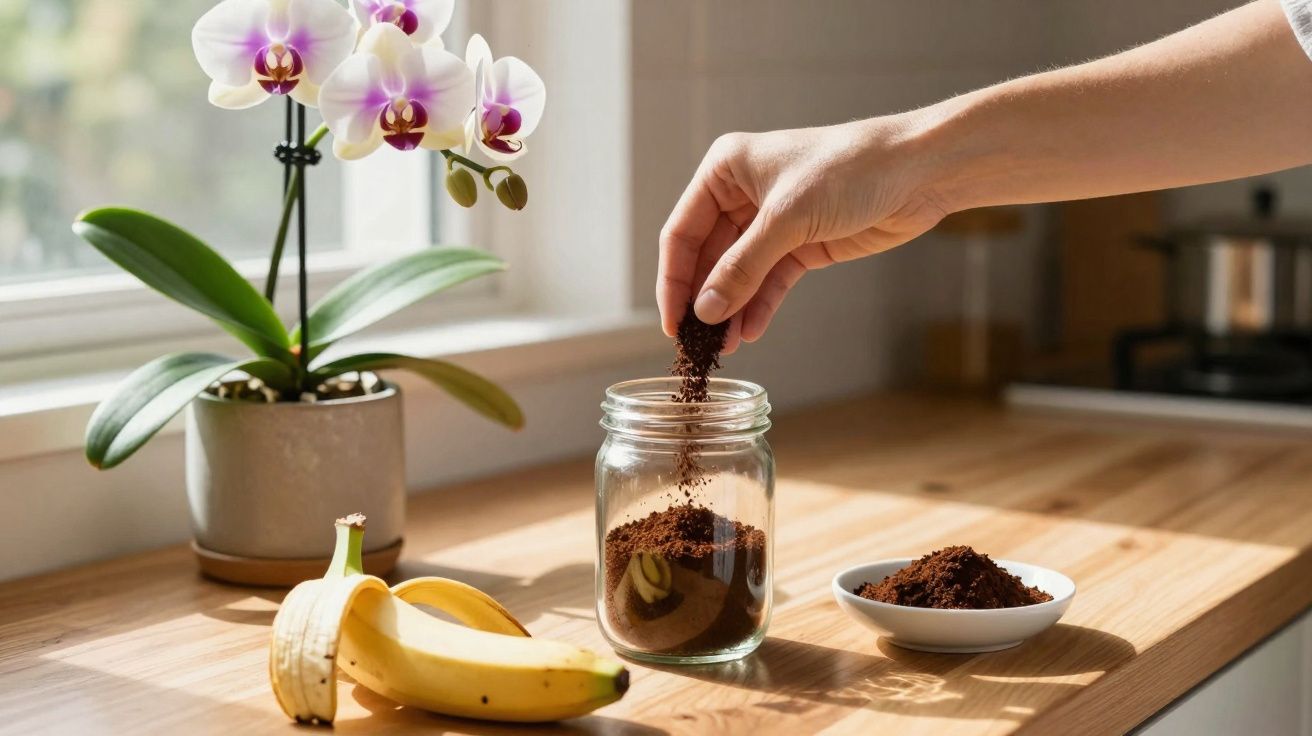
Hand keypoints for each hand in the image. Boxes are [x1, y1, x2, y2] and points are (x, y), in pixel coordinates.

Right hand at [657, 116, 948, 350]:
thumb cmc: (851, 169)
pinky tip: (749, 333)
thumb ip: (743, 267)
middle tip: (695, 344)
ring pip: (738, 274)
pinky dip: (758, 307)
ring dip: (730, 310)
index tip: (672, 323)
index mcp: (725, 170)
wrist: (919, 171)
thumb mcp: (788, 218)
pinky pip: (768, 282)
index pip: (683, 232)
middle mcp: (742, 194)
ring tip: (722, 349)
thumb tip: (705, 311)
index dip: (674, 280)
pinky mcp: (801, 245)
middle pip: (707, 258)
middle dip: (704, 300)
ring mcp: (772, 222)